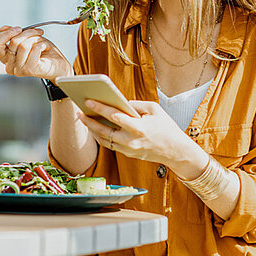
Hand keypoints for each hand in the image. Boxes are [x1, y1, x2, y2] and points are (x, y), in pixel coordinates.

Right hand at [0, 25, 72, 81]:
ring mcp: (19, 69)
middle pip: (13, 41)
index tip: (19, 28)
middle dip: (28, 33)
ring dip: (36, 38)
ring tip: (42, 42)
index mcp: (6, 58)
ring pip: (23, 45)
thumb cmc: (44, 53)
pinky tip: (45, 49)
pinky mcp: (30, 70)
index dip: (7, 33)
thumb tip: (3, 28)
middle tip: (38, 32)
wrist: (59, 66)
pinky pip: (34, 49)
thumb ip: (14, 35)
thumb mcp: (28, 39)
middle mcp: (10, 66)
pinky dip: (42, 45)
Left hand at [76, 99, 207, 178]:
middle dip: (89, 121)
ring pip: (104, 140)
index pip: (114, 116)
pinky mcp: (128, 154)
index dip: (99, 108)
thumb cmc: (166, 126)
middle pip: (103, 131)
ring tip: (83, 118)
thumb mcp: (154, 109)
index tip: (88, 101)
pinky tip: (95, 127)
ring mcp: (129, 150)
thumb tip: (118, 102)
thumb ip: (134, 104)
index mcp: (138, 128)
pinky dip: (101, 136)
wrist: (176, 151)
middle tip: (79, 111)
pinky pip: (110, 145)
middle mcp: (131, 141)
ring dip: (92, 130)